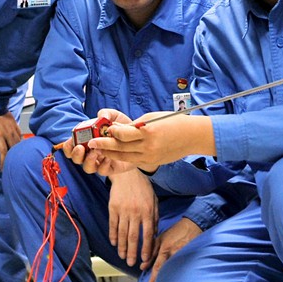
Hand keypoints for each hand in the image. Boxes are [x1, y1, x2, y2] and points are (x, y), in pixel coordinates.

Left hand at [0, 112, 22, 166]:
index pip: (3, 152)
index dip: (3, 162)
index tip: (1, 169)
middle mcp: (7, 132)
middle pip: (12, 148)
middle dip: (11, 157)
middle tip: (8, 164)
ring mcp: (12, 127)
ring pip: (17, 141)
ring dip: (16, 149)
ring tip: (14, 157)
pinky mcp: (14, 123)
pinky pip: (19, 134)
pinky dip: (19, 140)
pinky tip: (17, 144)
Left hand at [86, 108, 215, 169]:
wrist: (191, 137)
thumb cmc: (173, 122)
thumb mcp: (152, 118)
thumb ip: (135, 126)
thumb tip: (118, 130)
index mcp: (148, 132)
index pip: (123, 134)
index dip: (110, 132)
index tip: (102, 129)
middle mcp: (148, 147)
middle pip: (120, 148)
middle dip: (103, 145)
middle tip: (91, 143)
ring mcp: (150, 157)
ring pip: (124, 157)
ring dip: (110, 154)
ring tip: (99, 150)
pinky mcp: (151, 163)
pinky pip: (133, 161)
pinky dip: (122, 158)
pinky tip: (114, 154)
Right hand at [107, 168, 158, 268]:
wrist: (127, 173)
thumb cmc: (142, 187)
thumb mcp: (153, 201)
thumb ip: (154, 218)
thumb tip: (154, 234)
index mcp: (147, 211)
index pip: (147, 235)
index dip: (146, 248)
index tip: (145, 258)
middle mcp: (135, 212)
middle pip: (132, 237)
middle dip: (132, 252)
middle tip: (131, 263)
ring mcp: (123, 210)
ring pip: (121, 233)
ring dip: (121, 247)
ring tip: (122, 256)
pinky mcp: (113, 208)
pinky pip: (112, 224)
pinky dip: (113, 235)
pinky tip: (113, 243)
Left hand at [148, 216, 202, 281]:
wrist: (191, 226)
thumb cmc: (174, 232)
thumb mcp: (160, 239)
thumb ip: (151, 252)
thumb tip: (142, 266)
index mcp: (164, 249)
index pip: (157, 268)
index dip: (153, 280)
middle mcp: (173, 254)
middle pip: (165, 272)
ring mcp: (182, 256)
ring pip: (173, 271)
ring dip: (168, 280)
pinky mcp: (189, 256)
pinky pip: (182, 268)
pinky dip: (178, 274)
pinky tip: (176, 281)